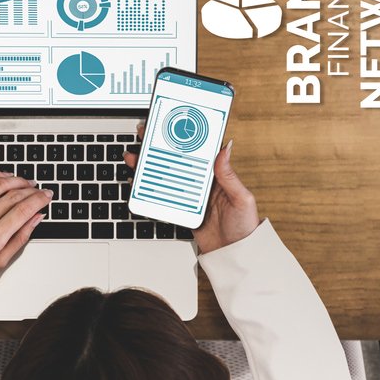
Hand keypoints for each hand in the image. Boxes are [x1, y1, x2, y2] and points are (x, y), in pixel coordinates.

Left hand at [0, 171, 50, 274]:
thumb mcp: (0, 260)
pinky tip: (2, 176)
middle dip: (31, 189)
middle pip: (13, 196)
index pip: (23, 211)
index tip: (46, 195)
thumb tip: (36, 217)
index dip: (39, 199)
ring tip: (23, 182)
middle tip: (37, 189)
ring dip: (15, 180)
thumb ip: (21, 238)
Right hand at [123, 130, 259, 251]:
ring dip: (149, 165)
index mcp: (217, 175)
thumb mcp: (241, 198)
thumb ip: (229, 175)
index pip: (199, 151)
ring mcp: (190, 196)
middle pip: (177, 160)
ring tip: (135, 156)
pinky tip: (137, 181)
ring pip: (166, 176)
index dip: (184, 137)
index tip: (171, 124)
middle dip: (159, 147)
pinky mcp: (182, 210)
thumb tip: (226, 147)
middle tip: (144, 134)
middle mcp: (202, 183)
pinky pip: (163, 197)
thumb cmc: (244, 226)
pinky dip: (149, 189)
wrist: (234, 255)